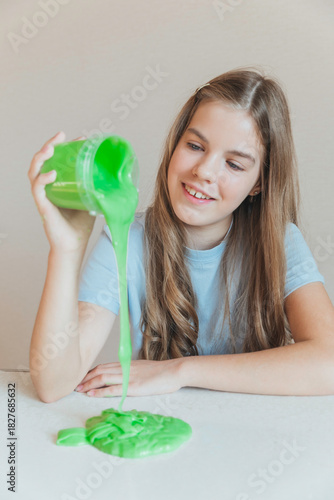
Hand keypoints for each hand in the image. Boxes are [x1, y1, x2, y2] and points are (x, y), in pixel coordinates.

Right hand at [28, 131, 95, 253]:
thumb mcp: (94, 201)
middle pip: (43, 161)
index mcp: (59, 184)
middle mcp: (49, 188)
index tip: (79, 138)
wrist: (75, 245)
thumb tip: (125, 180)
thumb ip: (103, 190)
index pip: (58, 160)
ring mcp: (44, 197)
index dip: (65, 147)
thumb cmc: (82, 225)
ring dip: (40, 158)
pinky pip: (38, 190)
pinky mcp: (43, 207)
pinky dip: (43, 180)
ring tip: (50, 149)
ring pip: (34, 172)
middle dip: (49, 145)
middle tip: (60, 136)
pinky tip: (52, 174)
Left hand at [75, 359, 183, 397]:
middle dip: (86, 377)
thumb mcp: (144, 369)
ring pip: (103, 377)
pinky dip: (100, 391)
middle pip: (100, 370)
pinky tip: (92, 394)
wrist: (175, 371)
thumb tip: (124, 377)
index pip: (105, 365)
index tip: (82, 377)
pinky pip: (113, 389)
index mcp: (127, 364)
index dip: (92, 371)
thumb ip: (132, 371)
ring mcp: (129, 377)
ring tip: (78, 389)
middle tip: (74, 384)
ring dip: (88, 384)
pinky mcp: (133, 386)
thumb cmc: (163, 372)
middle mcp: (125, 368)